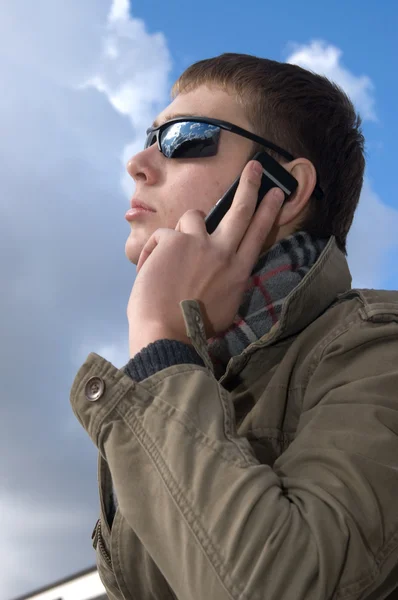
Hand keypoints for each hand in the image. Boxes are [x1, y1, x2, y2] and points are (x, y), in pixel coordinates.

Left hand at [127, 160, 283, 356]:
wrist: (167, 336)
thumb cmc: (193, 330)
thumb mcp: (224, 307)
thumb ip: (225, 282)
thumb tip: (219, 270)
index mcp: (238, 273)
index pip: (258, 234)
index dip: (268, 211)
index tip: (277, 192)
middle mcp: (223, 254)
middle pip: (240, 211)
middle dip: (249, 186)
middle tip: (255, 167)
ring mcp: (200, 244)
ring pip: (194, 217)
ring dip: (183, 230)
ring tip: (171, 254)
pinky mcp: (175, 241)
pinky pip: (163, 236)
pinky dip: (153, 252)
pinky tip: (150, 271)